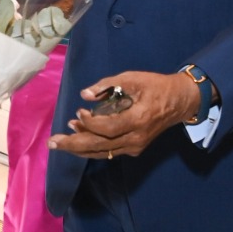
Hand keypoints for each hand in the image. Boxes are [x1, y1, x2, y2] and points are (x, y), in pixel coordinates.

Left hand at [48, 71, 197, 158]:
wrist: (180, 102)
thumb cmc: (156, 86)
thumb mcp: (133, 78)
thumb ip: (108, 85)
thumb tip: (85, 95)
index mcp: (139, 120)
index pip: (108, 128)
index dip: (90, 123)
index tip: (78, 112)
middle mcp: (136, 138)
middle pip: (100, 146)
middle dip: (74, 145)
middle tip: (52, 142)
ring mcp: (135, 146)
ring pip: (103, 153)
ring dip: (80, 148)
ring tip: (60, 142)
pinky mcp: (134, 148)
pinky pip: (109, 152)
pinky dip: (92, 148)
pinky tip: (78, 141)